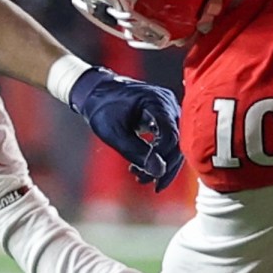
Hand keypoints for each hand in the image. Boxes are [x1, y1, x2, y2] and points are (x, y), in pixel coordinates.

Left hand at [68, 67, 182, 191]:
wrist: (95, 91)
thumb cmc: (102, 107)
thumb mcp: (115, 132)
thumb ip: (136, 151)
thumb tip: (158, 171)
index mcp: (157, 102)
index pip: (172, 136)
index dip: (163, 159)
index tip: (150, 175)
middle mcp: (168, 103)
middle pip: (178, 141)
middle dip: (163, 166)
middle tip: (145, 181)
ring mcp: (167, 109)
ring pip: (175, 142)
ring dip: (160, 163)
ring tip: (139, 176)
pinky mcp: (163, 116)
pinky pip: (168, 138)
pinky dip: (157, 154)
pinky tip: (142, 166)